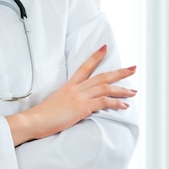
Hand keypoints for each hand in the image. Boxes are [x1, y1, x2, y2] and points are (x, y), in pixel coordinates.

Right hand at [7, 45, 136, 145]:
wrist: (34, 120)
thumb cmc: (42, 115)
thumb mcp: (56, 103)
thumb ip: (67, 101)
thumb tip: (75, 105)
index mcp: (68, 86)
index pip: (84, 67)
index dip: (96, 57)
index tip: (105, 48)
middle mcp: (75, 89)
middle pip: (101, 76)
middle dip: (119, 72)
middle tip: (132, 68)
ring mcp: (79, 97)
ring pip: (105, 88)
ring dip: (122, 89)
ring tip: (134, 91)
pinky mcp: (82, 107)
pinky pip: (103, 102)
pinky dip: (116, 103)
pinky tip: (124, 106)